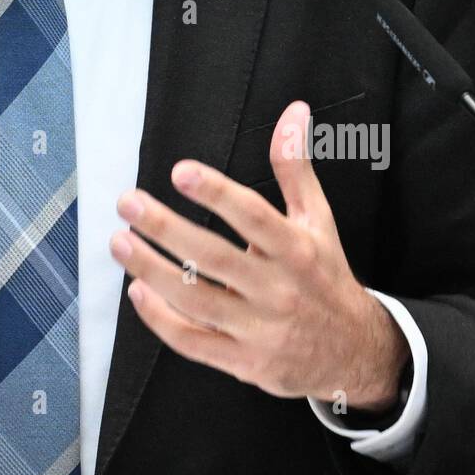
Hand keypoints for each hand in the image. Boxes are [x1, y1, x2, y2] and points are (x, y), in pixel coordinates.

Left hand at [109, 100, 407, 411]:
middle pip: (216, 258)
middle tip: (128, 203)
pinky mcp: (242, 362)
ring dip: (152, 271)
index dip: (217, 194)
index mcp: (297, 250)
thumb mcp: (318, 220)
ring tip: (119, 242)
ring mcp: (259, 331)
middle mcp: (278, 291)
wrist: (354, 354)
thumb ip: (296, 167)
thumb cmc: (325, 277)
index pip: (254, 217)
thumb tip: (292, 112)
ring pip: (197, 302)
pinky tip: (137, 290)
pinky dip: (161, 320)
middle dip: (166, 229)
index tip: (181, 171)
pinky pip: (194, 343)